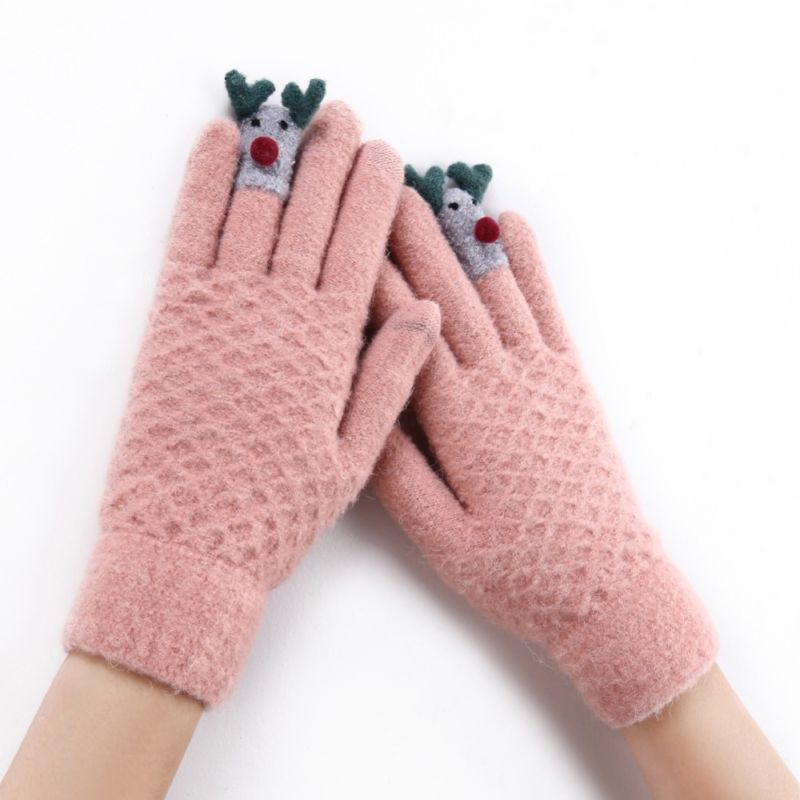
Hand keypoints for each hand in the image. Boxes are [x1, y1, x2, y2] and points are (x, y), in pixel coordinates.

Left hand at [65, 95, 439, 704]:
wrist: (189, 546)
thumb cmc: (275, 508)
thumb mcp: (351, 457)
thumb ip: (389, 378)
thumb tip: (427, 311)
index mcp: (328, 347)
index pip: (362, 250)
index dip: (375, 198)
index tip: (388, 158)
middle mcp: (277, 314)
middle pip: (311, 218)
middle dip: (331, 162)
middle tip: (345, 118)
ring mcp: (222, 309)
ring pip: (257, 213)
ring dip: (280, 160)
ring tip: (296, 121)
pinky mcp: (174, 317)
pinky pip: (191, 232)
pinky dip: (204, 182)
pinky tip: (220, 144)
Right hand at [371, 166, 715, 726]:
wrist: (607, 585)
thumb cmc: (518, 571)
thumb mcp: (442, 540)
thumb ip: (398, 476)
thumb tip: (361, 412)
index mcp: (461, 420)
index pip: (408, 331)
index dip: (373, 277)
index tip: (345, 230)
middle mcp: (501, 383)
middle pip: (448, 296)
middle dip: (411, 236)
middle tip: (381, 182)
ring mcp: (540, 375)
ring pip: (493, 290)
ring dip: (460, 236)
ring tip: (434, 190)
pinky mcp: (570, 380)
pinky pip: (547, 308)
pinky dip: (528, 263)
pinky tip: (510, 225)